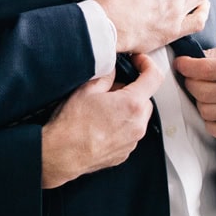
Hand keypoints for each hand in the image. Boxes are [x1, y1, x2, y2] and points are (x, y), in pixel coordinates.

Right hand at [40, 52, 163, 187]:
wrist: (62, 153)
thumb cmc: (72, 124)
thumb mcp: (87, 88)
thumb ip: (107, 75)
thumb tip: (112, 71)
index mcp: (132, 104)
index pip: (154, 77)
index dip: (147, 64)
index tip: (138, 62)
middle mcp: (138, 124)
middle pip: (146, 100)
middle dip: (133, 91)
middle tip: (111, 89)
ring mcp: (132, 141)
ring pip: (138, 118)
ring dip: (127, 110)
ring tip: (102, 110)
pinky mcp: (124, 153)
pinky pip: (129, 134)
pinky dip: (121, 127)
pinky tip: (101, 125)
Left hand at [172, 40, 215, 141]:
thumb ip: (215, 54)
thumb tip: (188, 63)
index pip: (205, 70)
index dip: (186, 66)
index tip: (180, 64)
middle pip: (202, 93)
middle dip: (190, 83)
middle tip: (192, 77)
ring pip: (207, 112)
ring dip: (199, 101)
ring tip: (206, 92)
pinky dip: (210, 122)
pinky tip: (214, 109)